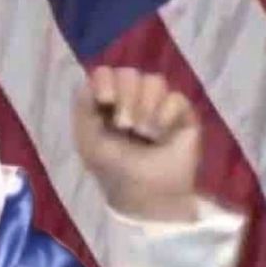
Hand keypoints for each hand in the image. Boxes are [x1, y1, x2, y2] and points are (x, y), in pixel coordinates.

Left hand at [74, 66, 199, 220]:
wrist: (145, 193)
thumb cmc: (113, 168)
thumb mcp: (87, 140)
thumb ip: (83, 108)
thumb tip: (91, 82)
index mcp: (107, 102)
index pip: (105, 73)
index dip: (105, 81)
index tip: (105, 100)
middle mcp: (132, 98)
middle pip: (129, 73)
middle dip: (126, 98)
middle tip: (125, 125)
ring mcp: (158, 104)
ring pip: (154, 80)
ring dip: (145, 107)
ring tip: (143, 132)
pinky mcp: (182, 114)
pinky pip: (176, 98)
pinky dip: (165, 115)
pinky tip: (160, 135)